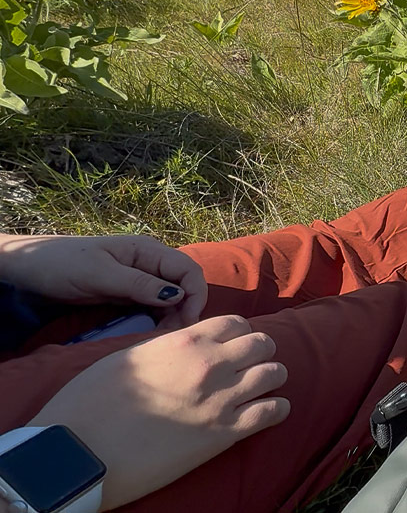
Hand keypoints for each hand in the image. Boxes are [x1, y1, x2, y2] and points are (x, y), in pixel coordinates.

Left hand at [0, 234, 206, 325]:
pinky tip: (152, 333)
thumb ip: (139, 284)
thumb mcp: (100, 275)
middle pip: (184, 285)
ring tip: (164, 338)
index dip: (195, 294)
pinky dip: (158, 320)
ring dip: (173, 317)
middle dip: (187, 309)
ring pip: (170, 298)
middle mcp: (148, 263)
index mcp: (147, 250)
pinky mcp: (126, 293)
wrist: (28, 268)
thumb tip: (178, 296)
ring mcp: (138, 279)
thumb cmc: (61, 264)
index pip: (187, 270)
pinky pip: (152, 306)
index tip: (188, 322)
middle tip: (175, 336)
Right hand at [28, 316, 290, 509]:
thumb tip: (181, 347)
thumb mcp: (127, 357)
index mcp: (186, 341)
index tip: (233, 345)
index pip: (236, 323)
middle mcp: (211, 364)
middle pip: (262, 344)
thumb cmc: (91, 402)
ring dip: (271, 377)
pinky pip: (272, 412)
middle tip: (250, 364)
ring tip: (262, 386)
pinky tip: (272, 410)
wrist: (80, 451)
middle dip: (260, 352)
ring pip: (274, 373)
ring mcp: (222, 398)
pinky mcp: (225, 433)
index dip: (237, 333)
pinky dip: (277, 409)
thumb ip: (165, 347)